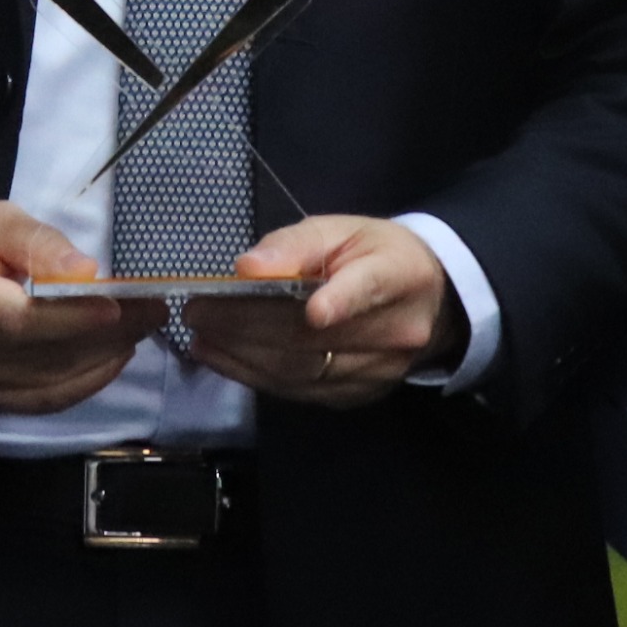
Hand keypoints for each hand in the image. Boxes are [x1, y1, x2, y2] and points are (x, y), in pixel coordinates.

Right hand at [0, 201, 161, 412]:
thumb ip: (35, 241)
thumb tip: (87, 272)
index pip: (18, 318)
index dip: (75, 319)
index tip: (124, 305)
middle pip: (37, 355)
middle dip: (105, 337)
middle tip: (152, 312)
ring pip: (42, 385)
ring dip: (100, 362)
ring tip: (139, 332)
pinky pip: (35, 403)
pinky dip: (79, 386)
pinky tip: (109, 361)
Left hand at [178, 217, 458, 408]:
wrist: (429, 303)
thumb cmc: (376, 256)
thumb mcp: (343, 230)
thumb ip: (296, 244)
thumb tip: (246, 266)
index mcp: (399, 275)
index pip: (370, 289)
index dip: (341, 301)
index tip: (312, 310)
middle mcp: (397, 331)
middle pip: (316, 337)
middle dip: (247, 326)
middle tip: (197, 312)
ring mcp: (380, 371)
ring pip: (303, 371)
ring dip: (243, 357)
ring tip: (201, 337)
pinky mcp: (359, 396)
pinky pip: (302, 392)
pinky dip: (257, 376)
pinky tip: (225, 359)